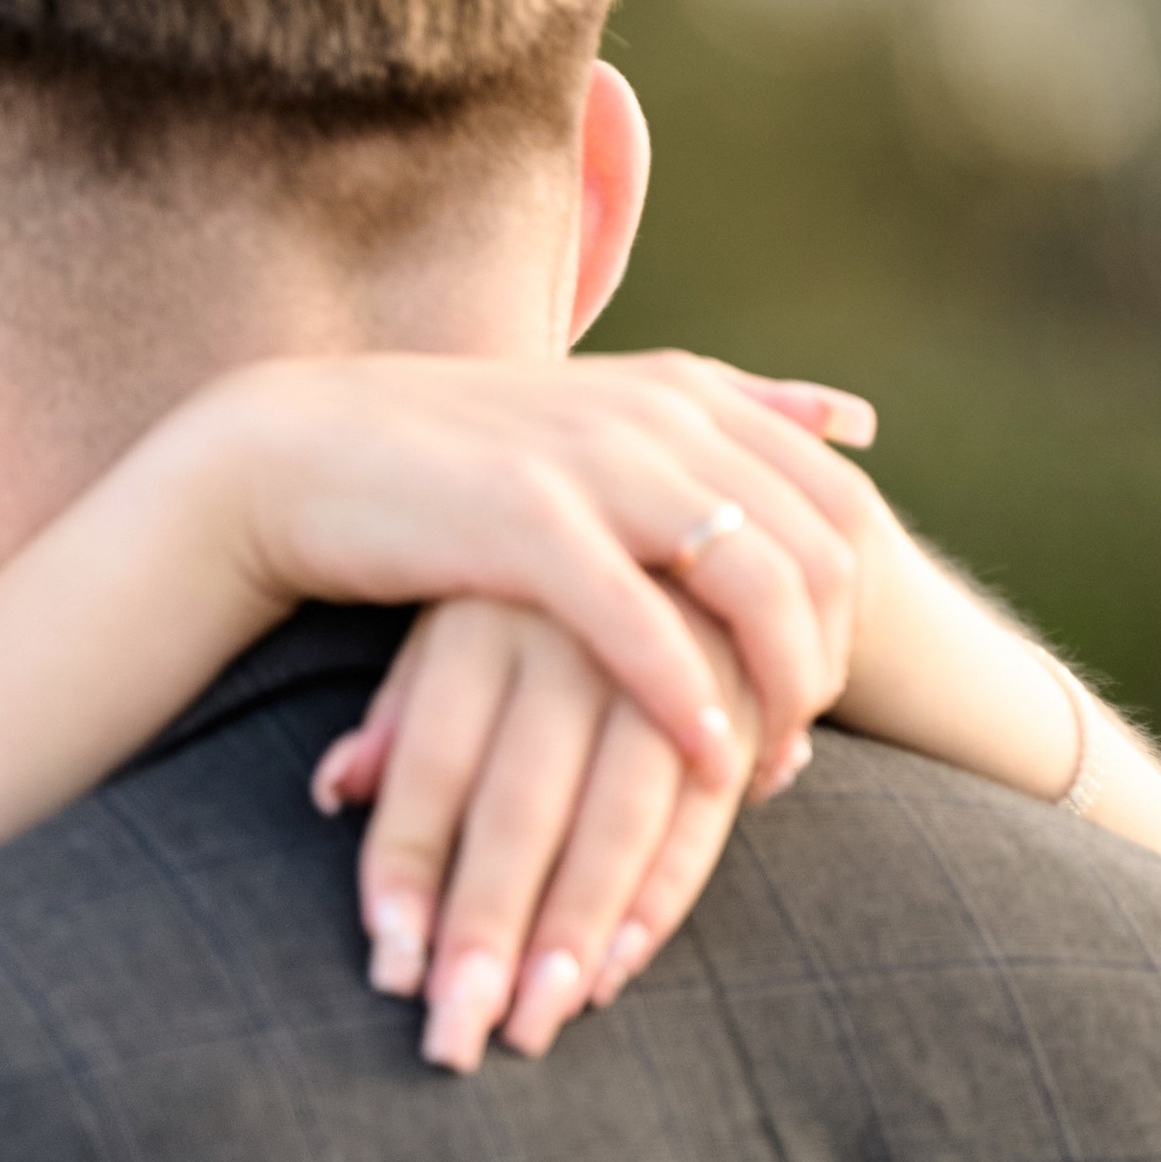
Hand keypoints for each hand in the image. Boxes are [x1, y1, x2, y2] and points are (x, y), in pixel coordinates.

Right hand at [195, 348, 883, 783]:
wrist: (301, 451)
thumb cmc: (454, 456)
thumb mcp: (608, 408)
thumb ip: (733, 410)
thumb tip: (859, 420)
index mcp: (686, 393)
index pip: (842, 501)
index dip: (859, 607)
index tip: (832, 687)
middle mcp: (659, 418)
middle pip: (820, 550)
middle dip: (829, 663)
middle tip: (800, 745)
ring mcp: (597, 466)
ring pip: (757, 586)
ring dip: (778, 692)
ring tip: (759, 768)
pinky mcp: (529, 525)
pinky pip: (645, 626)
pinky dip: (688, 700)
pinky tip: (700, 757)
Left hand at [314, 591, 778, 1070]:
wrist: (709, 501)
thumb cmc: (548, 584)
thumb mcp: (463, 616)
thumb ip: (406, 707)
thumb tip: (336, 790)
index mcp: (480, 619)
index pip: (433, 766)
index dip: (409, 872)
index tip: (390, 972)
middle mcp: (568, 637)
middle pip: (518, 808)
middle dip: (486, 930)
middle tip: (454, 1038)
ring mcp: (665, 663)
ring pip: (615, 818)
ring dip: (573, 932)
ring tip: (533, 1026)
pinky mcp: (745, 689)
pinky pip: (702, 811)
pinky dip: (663, 892)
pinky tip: (616, 969)